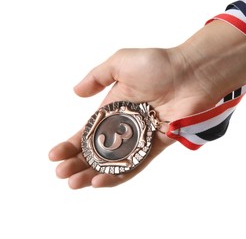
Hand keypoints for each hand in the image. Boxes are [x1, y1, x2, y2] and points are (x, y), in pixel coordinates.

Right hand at [48, 47, 217, 188]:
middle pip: (98, 150)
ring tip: (74, 182)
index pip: (88, 131)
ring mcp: (141, 137)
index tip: (54, 155)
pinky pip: (136, 164)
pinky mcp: (156, 145)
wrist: (191, 73)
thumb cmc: (158, 64)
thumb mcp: (121, 63)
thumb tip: (75, 92)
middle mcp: (126, 125)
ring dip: (93, 173)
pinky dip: (118, 174)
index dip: (70, 144)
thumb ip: (97, 77)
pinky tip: (100, 180)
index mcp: (114, 107)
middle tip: (61, 174)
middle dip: (78, 163)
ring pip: (114, 161)